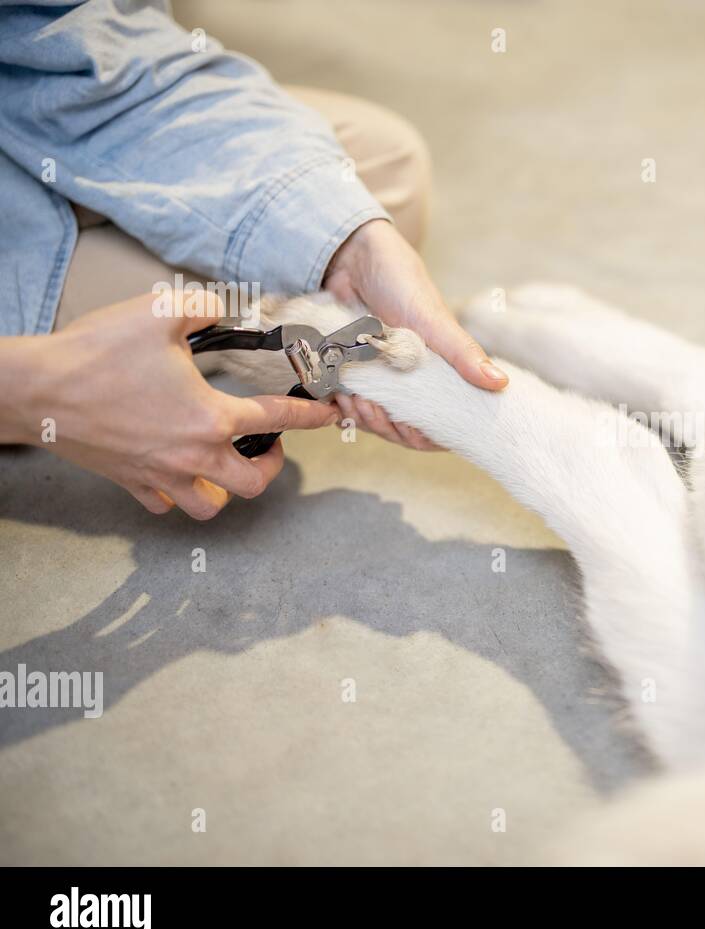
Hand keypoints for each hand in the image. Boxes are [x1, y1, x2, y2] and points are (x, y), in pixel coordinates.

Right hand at [0, 290, 338, 518]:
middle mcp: (192, 454)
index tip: (326, 414)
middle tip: (270, 446)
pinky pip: (165, 504)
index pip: (277, 419)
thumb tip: (225, 305)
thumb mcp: (160, 313)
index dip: (309, 415)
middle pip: (253, 481)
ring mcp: (160, 474)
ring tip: (227, 466)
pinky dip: (178, 495)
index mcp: (211, 418)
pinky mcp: (130, 481)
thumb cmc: (94, 353)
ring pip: (211, 505)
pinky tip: (179, 473)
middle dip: (271, 465)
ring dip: (227, 489)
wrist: (35, 388)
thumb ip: (205, 306)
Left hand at [322, 219, 506, 450]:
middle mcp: (411, 384)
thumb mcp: (433, 320)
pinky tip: (338, 393)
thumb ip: (464, 353)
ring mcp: (380, 381)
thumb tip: (500, 383)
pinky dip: (342, 406)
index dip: (426, 436)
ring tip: (354, 396)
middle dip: (388, 426)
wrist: (350, 256)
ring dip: (363, 416)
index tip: (410, 426)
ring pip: (375, 423)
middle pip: (404, 432)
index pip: (440, 427)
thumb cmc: (400, 282)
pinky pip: (347, 407)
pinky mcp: (351, 375)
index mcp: (440, 376)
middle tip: (373, 406)